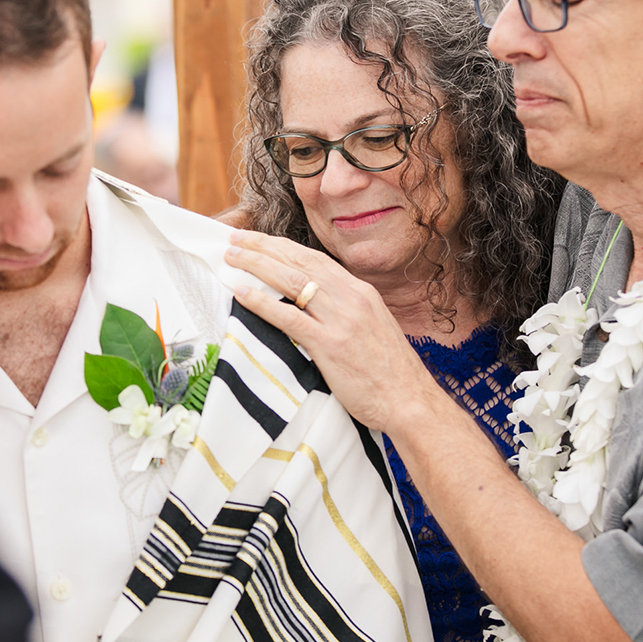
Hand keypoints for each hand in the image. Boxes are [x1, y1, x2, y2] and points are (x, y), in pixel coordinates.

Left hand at [223, 230, 448, 436]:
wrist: (410, 401)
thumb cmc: (390, 373)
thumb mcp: (370, 328)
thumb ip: (344, 311)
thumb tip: (312, 303)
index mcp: (361, 292)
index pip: (315, 259)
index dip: (283, 246)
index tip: (259, 239)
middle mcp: (351, 298)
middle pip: (300, 261)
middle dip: (264, 246)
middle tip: (234, 239)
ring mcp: (341, 320)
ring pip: (292, 281)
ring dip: (257, 265)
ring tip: (232, 258)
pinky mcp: (330, 345)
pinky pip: (290, 317)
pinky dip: (263, 303)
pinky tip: (242, 294)